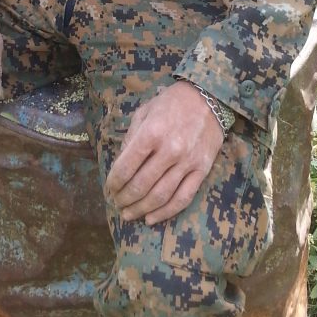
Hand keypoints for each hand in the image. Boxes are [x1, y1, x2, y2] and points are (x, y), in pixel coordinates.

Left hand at [105, 82, 223, 224]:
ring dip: (141, 209)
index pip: (125, 167)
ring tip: (129, 214)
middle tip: (116, 203)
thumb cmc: (171, 103)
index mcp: (151, 133)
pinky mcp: (202, 171)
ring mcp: (187, 162)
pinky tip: (151, 219)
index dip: (113, 182)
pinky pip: (183, 198)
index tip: (109, 188)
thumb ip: (131, 139)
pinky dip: (165, 213)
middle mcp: (169, 150)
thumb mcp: (144, 112)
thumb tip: (119, 166)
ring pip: (160, 196)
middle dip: (124, 199)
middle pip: (141, 186)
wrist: (208, 98)